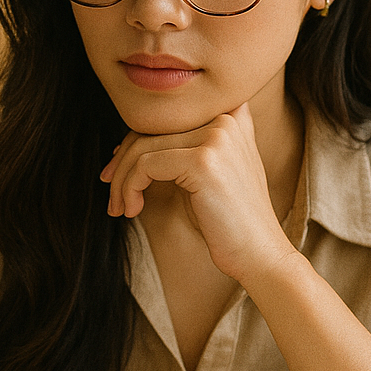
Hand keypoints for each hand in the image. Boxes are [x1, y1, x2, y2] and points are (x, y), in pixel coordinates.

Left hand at [100, 103, 294, 282]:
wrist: (259, 254)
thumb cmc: (229, 220)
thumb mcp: (209, 172)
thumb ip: (183, 148)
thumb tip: (128, 142)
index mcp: (230, 116)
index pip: (166, 117)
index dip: (138, 140)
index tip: (121, 170)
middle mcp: (226, 118)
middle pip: (151, 129)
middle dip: (123, 162)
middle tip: (111, 190)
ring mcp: (217, 137)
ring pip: (142, 147)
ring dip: (122, 181)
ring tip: (120, 207)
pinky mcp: (203, 161)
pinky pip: (145, 166)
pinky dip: (129, 189)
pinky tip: (133, 210)